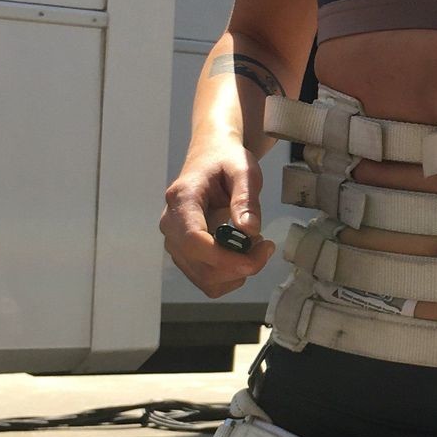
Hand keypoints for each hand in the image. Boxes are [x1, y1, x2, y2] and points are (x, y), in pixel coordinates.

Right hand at [161, 144, 278, 298]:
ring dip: (236, 272)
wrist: (211, 157)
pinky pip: (206, 280)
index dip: (225, 257)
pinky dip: (229, 275)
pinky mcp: (184, 254)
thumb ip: (246, 198)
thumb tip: (249, 230)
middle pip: (200, 266)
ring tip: (254, 246)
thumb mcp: (244, 170)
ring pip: (204, 279)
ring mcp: (175, 242)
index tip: (257, 256)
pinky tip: (241, 254)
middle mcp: (171, 224)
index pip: (193, 240)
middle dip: (239, 266)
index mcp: (182, 199)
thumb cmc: (226, 160)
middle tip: (265, 245)